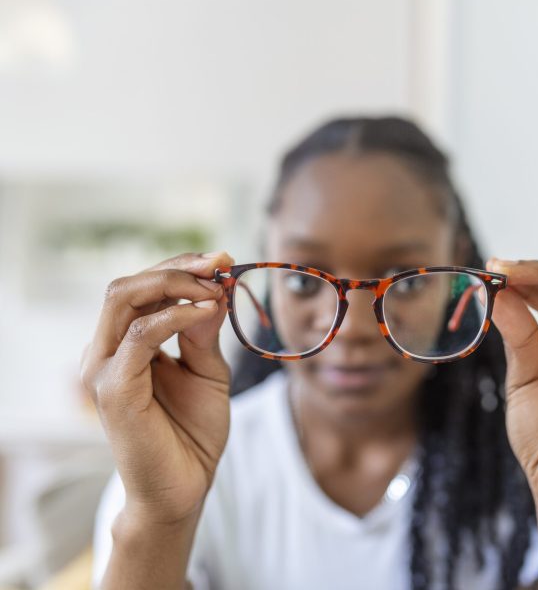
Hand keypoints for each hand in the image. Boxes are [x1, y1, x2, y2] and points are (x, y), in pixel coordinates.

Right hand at [80, 251, 234, 524]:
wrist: (185, 487)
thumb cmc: (193, 431)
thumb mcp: (208, 371)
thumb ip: (205, 332)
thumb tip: (215, 289)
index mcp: (125, 345)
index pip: (143, 288)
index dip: (181, 267)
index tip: (223, 261)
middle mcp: (106, 351)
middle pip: (128, 285)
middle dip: (177, 267)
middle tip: (220, 263)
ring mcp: (104, 369)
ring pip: (125, 299)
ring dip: (176, 283)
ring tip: (216, 287)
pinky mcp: (113, 389)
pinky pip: (140, 335)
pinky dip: (175, 316)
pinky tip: (206, 312)